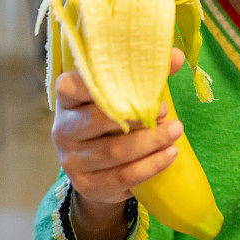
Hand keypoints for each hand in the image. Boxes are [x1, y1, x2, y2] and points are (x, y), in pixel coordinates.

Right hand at [51, 47, 185, 205]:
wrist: (99, 169)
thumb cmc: (113, 120)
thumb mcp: (124, 96)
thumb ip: (146, 74)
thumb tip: (176, 55)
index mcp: (67, 100)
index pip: (71, 86)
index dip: (102, 83)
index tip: (141, 85)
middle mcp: (63, 129)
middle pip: (98, 120)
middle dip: (139, 116)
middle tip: (167, 112)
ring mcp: (72, 159)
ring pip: (115, 151)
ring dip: (151, 141)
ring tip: (176, 131)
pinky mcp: (86, 184)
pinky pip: (122, 176)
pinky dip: (151, 165)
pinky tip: (170, 154)